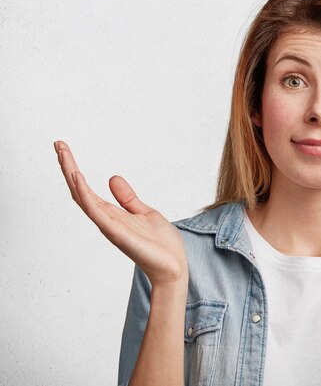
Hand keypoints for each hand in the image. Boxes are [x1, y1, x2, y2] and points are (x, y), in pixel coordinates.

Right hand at [54, 141, 186, 286]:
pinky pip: (96, 212)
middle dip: (67, 167)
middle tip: (57, 144)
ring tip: (63, 153)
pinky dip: (85, 195)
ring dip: (72, 174)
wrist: (174, 266)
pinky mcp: (117, 233)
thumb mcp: (145, 212)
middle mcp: (106, 219)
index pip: (86, 189)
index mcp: (112, 214)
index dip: (74, 168)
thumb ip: (128, 198)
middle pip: (79, 190)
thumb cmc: (160, 244)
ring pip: (83, 198)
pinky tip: (77, 177)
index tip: (63, 148)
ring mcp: (109, 226)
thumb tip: (112, 178)